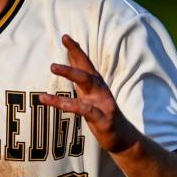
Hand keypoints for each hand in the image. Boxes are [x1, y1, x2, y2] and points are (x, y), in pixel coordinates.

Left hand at [38, 34, 139, 154]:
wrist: (123, 139)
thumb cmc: (102, 116)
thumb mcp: (90, 98)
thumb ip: (80, 83)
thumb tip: (70, 67)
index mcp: (96, 86)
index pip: (85, 64)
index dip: (76, 50)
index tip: (65, 36)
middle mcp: (99, 90)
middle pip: (86, 68)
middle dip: (75, 53)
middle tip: (63, 39)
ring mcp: (102, 103)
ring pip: (86, 83)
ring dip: (70, 72)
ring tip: (52, 66)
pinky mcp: (102, 119)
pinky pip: (84, 110)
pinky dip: (70, 105)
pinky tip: (57, 101)